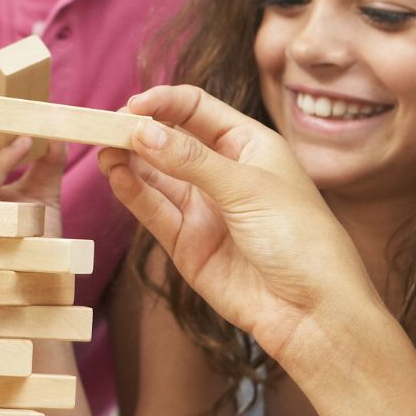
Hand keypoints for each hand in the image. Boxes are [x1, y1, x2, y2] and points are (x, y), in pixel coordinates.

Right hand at [96, 85, 380, 367]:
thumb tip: (142, 131)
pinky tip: (115, 175)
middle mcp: (223, 173)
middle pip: (170, 140)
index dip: (163, 103)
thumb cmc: (300, 239)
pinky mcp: (187, 244)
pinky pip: (154, 211)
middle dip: (138, 131)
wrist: (312, 312)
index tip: (132, 106)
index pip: (197, 109)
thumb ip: (191, 160)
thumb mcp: (248, 187)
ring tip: (103, 149)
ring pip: (156, 175)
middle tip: (104, 127)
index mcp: (249, 145)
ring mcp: (203, 209)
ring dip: (129, 160)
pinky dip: (133, 192)